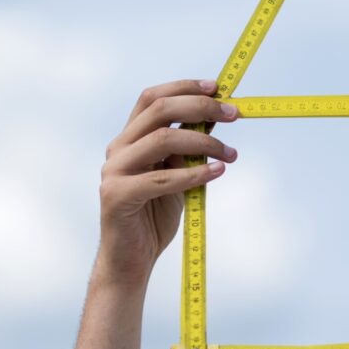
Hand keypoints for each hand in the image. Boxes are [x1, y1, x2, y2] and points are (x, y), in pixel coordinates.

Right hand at [98, 79, 238, 287]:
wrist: (132, 260)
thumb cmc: (155, 215)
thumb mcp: (178, 173)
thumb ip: (188, 147)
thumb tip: (214, 117)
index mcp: (130, 138)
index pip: (153, 98)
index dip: (184, 87)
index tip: (217, 88)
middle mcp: (118, 148)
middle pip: (159, 110)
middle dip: (200, 106)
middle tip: (233, 114)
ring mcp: (114, 171)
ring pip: (162, 139)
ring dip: (204, 142)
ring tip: (230, 154)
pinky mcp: (117, 196)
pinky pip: (161, 179)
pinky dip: (194, 173)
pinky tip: (216, 172)